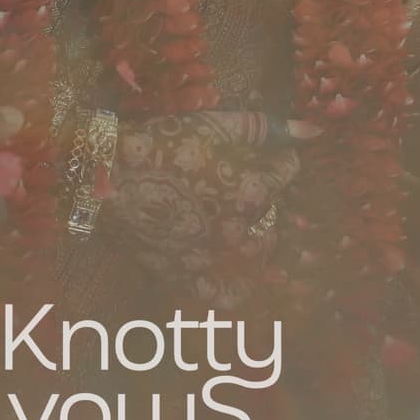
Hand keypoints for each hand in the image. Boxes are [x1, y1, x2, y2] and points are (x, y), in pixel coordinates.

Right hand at [107, 108, 302, 293]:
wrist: (107, 177)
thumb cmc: (163, 144)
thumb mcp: (215, 124)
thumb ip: (265, 128)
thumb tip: (312, 129)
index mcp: (252, 190)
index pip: (286, 172)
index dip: (282, 159)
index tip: (275, 156)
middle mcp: (240, 230)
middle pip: (273, 213)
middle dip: (269, 198)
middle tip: (252, 185)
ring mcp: (214, 257)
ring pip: (255, 254)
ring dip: (259, 239)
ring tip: (248, 225)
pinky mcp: (187, 273)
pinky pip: (221, 294)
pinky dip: (236, 290)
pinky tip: (240, 279)